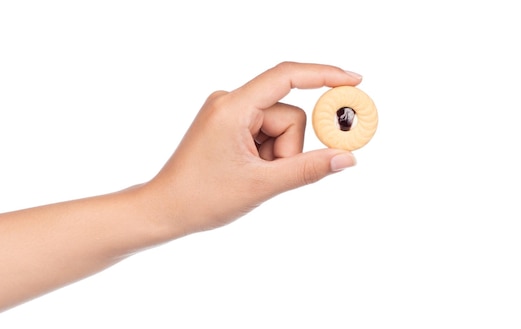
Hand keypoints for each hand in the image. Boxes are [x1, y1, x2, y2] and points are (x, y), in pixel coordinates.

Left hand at [145, 62, 362, 233]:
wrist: (165, 209)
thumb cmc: (202, 198)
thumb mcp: (262, 185)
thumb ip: (308, 169)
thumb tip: (346, 157)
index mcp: (233, 107)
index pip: (286, 77)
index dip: (324, 75)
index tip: (355, 81)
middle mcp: (229, 101)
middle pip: (288, 115)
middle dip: (288, 149)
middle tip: (269, 175)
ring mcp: (228, 112)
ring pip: (279, 127)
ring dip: (276, 155)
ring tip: (253, 176)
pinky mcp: (228, 124)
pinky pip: (265, 132)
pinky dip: (267, 154)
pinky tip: (248, 171)